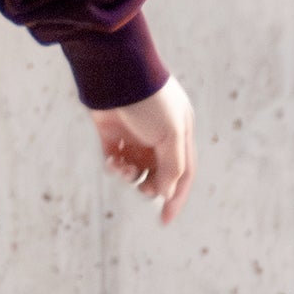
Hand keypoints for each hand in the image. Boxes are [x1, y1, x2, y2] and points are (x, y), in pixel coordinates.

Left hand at [89, 74, 194, 225]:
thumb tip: (167, 193)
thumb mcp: (170, 134)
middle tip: (142, 187)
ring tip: (122, 168)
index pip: (183, 173)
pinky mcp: (110, 134)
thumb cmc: (149, 100)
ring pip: (134, 170)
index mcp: (179, 134)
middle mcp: (158, 137)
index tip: (164, 220)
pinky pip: (114, 160)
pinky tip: (112, 161)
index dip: (176, 197)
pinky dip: (114, 167)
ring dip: (129, 176)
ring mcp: (134, 135)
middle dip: (149, 186)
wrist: (116, 73)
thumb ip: (172, 166)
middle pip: (158, 175)